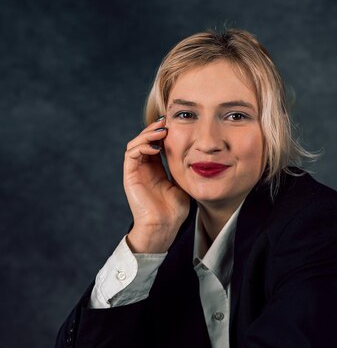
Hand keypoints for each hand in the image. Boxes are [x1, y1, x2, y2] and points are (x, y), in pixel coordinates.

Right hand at [124, 116, 189, 252]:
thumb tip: (195, 154)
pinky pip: (131, 154)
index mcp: (155, 169)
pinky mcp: (130, 175)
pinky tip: (156, 147)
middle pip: (144, 140)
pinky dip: (142, 146)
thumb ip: (183, 169)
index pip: (156, 144)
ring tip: (162, 131)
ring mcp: (135, 171)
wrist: (164, 226)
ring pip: (136, 144)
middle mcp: (144, 168)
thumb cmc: (174, 210)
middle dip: (154, 128)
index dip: (163, 132)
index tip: (175, 123)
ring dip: (147, 134)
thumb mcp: (183, 183)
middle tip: (166, 121)